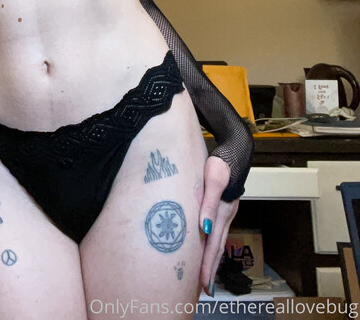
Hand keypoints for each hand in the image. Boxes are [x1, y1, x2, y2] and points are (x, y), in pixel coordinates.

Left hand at [198, 155, 238, 294]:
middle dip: (210, 268)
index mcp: (224, 211)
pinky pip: (217, 230)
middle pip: (217, 246)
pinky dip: (211, 244)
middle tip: (203, 290)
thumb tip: (204, 227)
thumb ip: (209, 202)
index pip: (213, 243)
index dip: (207, 264)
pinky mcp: (223, 206)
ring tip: (204, 276)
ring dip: (211, 259)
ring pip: (217, 240)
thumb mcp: (214, 178)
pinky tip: (206, 248)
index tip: (202, 284)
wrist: (235, 147)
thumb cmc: (223, 161)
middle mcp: (227, 214)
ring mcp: (227, 211)